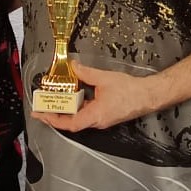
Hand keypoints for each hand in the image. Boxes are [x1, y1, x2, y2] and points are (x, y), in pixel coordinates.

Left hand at [31, 63, 153, 132]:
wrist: (149, 95)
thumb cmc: (130, 91)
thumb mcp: (104, 78)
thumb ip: (86, 73)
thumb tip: (73, 66)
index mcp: (95, 116)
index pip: (69, 124)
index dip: (53, 120)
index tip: (41, 114)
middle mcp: (97, 121)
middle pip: (71, 122)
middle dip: (55, 115)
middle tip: (42, 106)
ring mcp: (101, 119)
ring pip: (79, 117)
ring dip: (65, 110)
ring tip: (53, 100)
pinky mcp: (105, 115)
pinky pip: (87, 113)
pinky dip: (77, 106)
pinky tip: (72, 96)